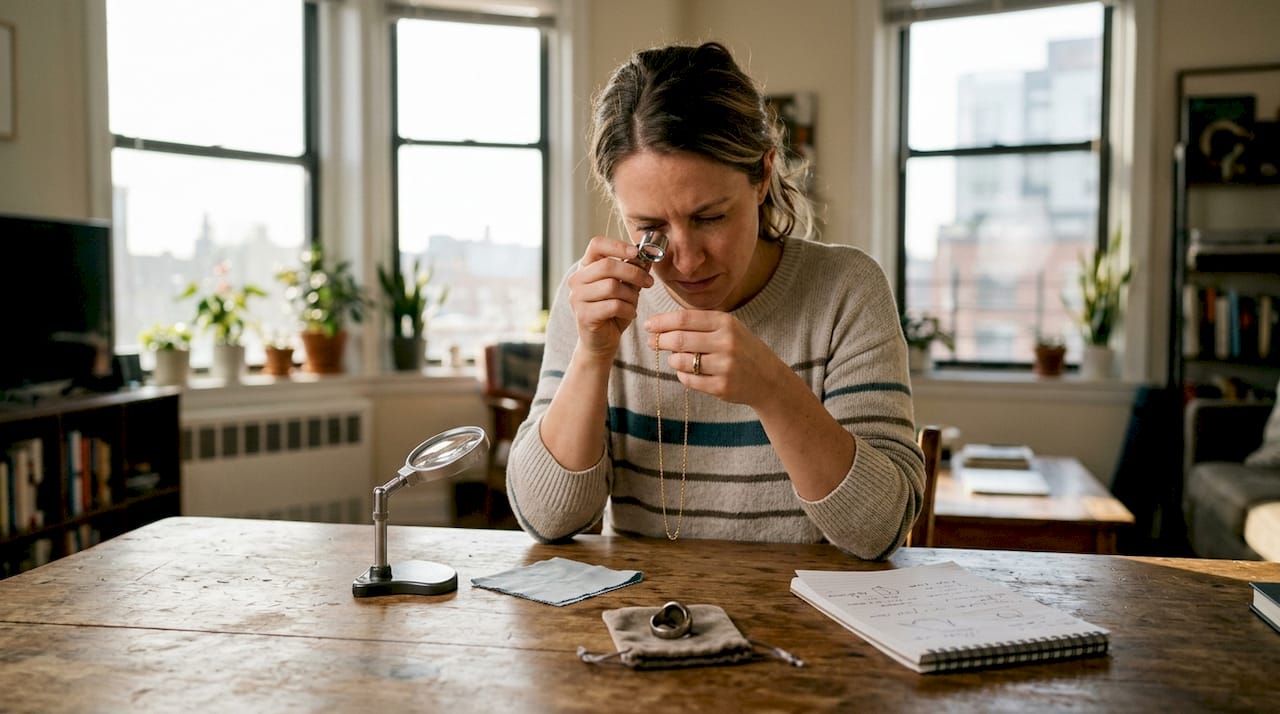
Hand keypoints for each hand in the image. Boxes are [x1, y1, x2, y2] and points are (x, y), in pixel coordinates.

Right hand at [568, 236, 655, 360]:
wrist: (600, 342)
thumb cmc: (613, 312)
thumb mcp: (626, 288)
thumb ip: (634, 271)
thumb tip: (648, 256)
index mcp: (586, 267)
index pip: (596, 244)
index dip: (617, 245)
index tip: (636, 253)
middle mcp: (577, 280)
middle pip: (607, 265)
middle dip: (633, 273)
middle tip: (649, 282)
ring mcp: (577, 297)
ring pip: (612, 286)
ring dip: (631, 295)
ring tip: (634, 303)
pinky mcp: (584, 315)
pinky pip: (613, 305)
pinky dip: (628, 309)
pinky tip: (630, 314)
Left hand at [643, 310, 781, 405]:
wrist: (769, 379)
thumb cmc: (742, 349)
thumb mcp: (728, 328)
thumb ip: (700, 324)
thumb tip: (661, 325)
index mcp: (726, 322)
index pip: (684, 319)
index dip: (661, 322)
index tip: (648, 325)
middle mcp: (726, 342)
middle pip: (679, 339)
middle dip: (660, 340)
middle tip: (652, 342)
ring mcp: (725, 366)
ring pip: (681, 361)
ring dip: (672, 359)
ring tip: (674, 358)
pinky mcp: (722, 387)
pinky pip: (689, 380)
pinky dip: (682, 375)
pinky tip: (687, 371)